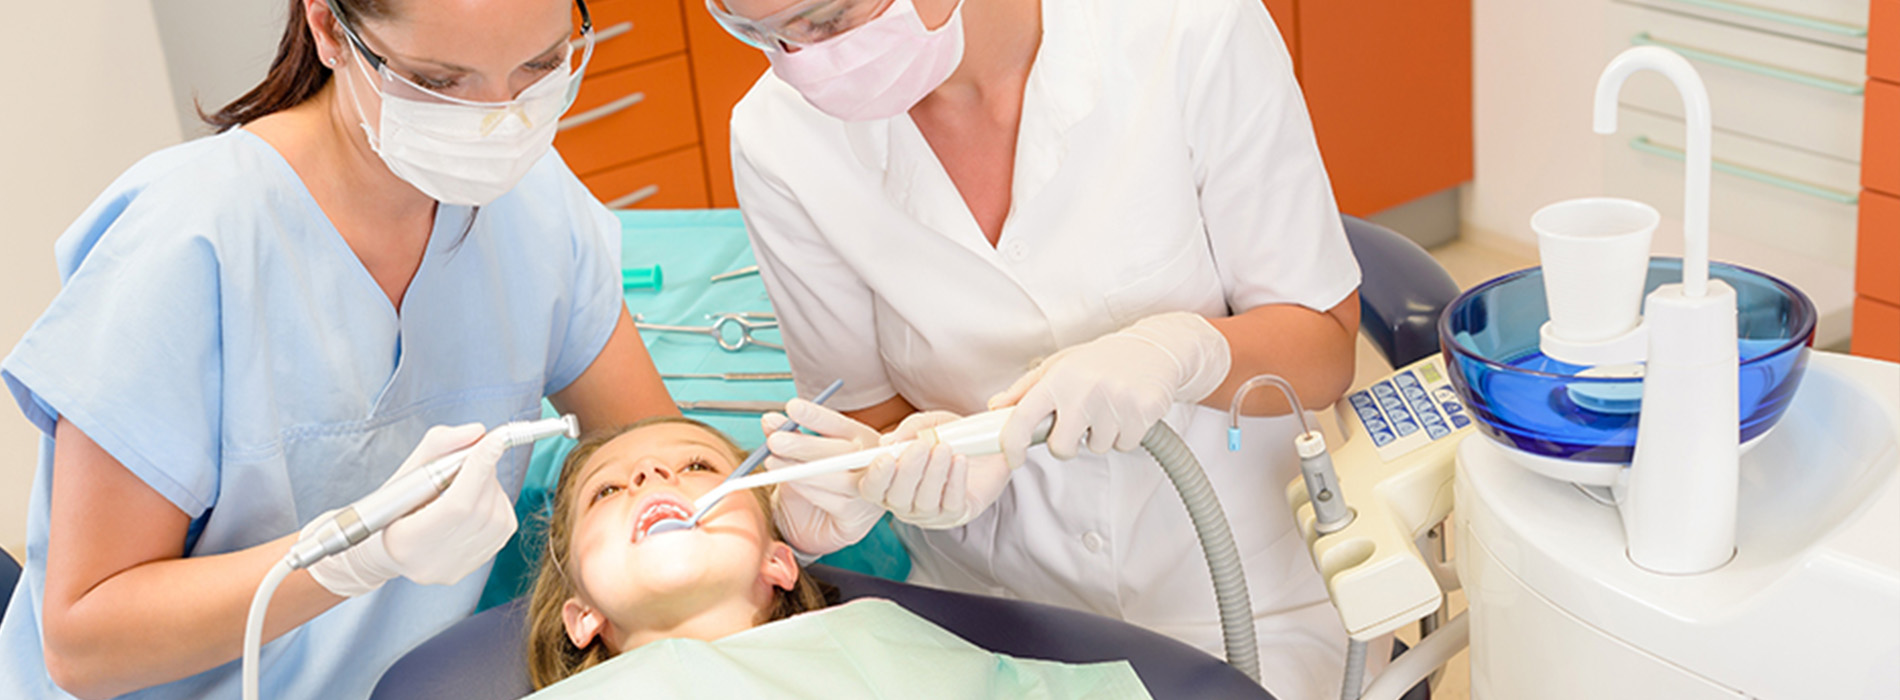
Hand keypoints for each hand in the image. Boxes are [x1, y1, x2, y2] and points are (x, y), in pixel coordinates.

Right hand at [307, 424, 517, 596]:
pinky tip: (479, 498)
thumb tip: (478, 433)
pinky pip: (504, 527)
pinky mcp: (477, 565)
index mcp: (405, 541)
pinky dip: (498, 503)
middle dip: (485, 472)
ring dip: (493, 487)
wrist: (391, 548)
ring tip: (472, 478)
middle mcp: (433, 563)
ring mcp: (457, 569)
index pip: (456, 505)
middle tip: (478, 453)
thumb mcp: (407, 471)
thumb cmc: (396, 506)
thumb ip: (439, 446)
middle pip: (480, 508)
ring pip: (497, 516)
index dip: (479, 468)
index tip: (495, 439)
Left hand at [759, 399, 885, 555]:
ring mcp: (868, 490)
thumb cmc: (812, 483)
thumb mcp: (798, 455)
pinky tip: (789, 484)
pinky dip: (807, 491)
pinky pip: (832, 501)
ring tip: (772, 463)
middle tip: (774, 440)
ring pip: (836, 477)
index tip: (792, 407)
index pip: (840, 424)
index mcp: (861, 438)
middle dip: (804, 445)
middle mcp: (870, 462)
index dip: (816, 416)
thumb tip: (769, 421)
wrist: (816, 524)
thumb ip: (787, 436)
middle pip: (841, 451)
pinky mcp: (857, 517)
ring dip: (799, 470)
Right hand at [859, 411, 1011, 529]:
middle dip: (908, 471)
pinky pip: (951, 504)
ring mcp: (929, 513)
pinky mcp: (955, 515)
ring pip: (925, 502)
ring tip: (944, 448)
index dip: (875, 477)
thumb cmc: (951, 436)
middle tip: (921, 446)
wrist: (988, 446)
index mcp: (889, 482)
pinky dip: (955, 482)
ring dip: (934, 473)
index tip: (885, 457)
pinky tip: (960, 461)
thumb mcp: (931, 424)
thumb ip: (910, 430)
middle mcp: (905, 502)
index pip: (872, 488)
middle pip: (897, 498)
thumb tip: (887, 442)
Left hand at [988, 312, 1230, 463]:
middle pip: (1061, 448)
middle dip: (1066, 444)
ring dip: (1101, 435)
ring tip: (1108, 408)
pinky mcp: (1142, 413)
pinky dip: (1125, 435)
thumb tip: (996, 407)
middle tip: (1078, 424)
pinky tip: (1126, 411)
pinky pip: (1124, 445)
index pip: (1023, 418)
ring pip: (1096, 447)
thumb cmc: (1102, 359)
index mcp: (1059, 378)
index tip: (1013, 458)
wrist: (1154, 348)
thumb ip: (1026, 388)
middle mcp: (1084, 390)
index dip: (1012, 444)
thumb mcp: (1060, 365)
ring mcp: (1115, 403)